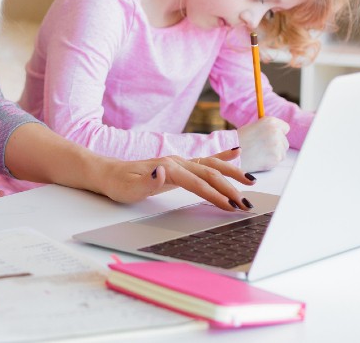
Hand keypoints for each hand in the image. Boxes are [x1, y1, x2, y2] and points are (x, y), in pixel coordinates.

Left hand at [91, 148, 255, 211]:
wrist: (108, 174)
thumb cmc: (119, 184)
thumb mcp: (129, 188)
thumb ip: (149, 181)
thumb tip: (164, 172)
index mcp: (169, 168)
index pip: (198, 182)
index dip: (215, 195)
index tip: (230, 206)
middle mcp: (177, 162)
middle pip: (210, 173)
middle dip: (230, 188)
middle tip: (247, 203)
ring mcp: (180, 162)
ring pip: (212, 165)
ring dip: (232, 173)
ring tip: (251, 181)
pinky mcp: (180, 166)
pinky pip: (206, 160)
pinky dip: (222, 157)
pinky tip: (235, 153)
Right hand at [234, 116, 289, 171]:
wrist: (231, 154)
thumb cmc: (240, 140)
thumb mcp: (254, 127)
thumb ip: (267, 128)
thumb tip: (278, 132)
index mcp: (270, 122)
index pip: (285, 127)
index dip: (279, 133)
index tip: (272, 137)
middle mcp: (276, 132)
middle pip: (285, 141)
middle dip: (277, 145)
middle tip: (262, 148)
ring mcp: (277, 145)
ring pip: (282, 152)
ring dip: (274, 154)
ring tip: (260, 154)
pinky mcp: (276, 158)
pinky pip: (278, 160)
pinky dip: (271, 162)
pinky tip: (260, 159)